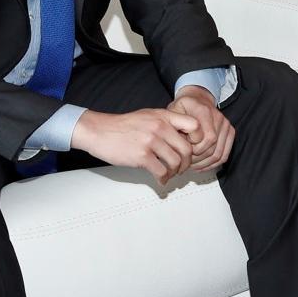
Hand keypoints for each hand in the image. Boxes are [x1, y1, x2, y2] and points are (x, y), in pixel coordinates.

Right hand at [70, 108, 199, 184]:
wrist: (99, 131)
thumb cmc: (123, 125)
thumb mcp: (149, 116)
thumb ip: (167, 123)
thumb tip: (184, 137)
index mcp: (163, 116)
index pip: (194, 125)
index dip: (198, 139)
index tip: (193, 148)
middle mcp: (160, 127)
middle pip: (187, 149)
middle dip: (186, 163)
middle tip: (181, 168)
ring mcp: (151, 141)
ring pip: (176, 162)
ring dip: (175, 172)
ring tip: (170, 174)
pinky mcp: (142, 156)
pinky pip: (161, 172)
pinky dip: (163, 179)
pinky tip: (160, 180)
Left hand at [167, 85, 234, 172]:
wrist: (197, 99)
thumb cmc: (184, 107)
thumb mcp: (173, 112)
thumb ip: (175, 127)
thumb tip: (178, 145)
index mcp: (204, 111)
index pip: (206, 138)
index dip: (193, 149)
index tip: (183, 149)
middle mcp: (218, 117)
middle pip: (212, 148)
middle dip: (197, 159)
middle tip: (185, 161)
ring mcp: (225, 124)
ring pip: (218, 154)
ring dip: (204, 163)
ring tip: (192, 165)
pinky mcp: (230, 131)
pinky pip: (224, 155)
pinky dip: (213, 164)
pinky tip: (202, 165)